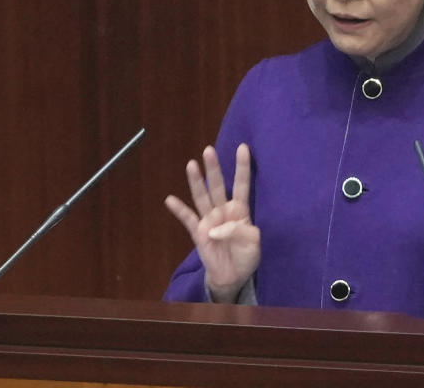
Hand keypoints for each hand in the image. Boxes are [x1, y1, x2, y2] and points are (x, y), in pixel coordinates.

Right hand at [164, 143, 260, 302]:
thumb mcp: (254, 244)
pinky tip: (170, 200)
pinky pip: (188, 219)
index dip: (242, 167)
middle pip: (217, 185)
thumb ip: (241, 233)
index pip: (241, 184)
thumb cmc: (246, 256)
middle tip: (209, 150)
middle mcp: (223, 210)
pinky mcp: (198, 232)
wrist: (233, 276)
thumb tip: (220, 228)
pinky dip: (179, 210)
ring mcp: (209, 220)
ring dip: (196, 181)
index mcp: (240, 210)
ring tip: (191, 164)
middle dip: (214, 168)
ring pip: (201, 197)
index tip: (243, 147)